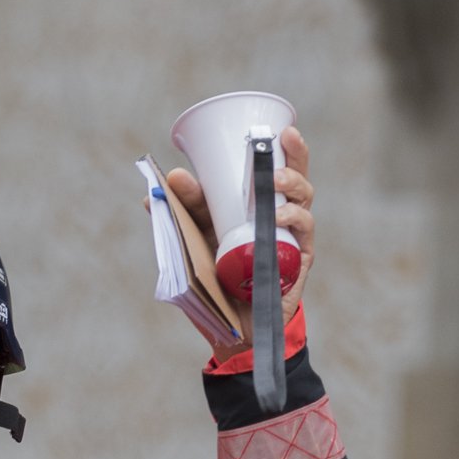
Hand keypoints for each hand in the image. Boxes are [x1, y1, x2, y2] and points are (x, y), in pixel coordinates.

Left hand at [164, 125, 312, 342]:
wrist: (231, 329)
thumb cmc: (214, 280)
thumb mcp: (194, 241)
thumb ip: (181, 215)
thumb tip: (156, 189)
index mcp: (258, 207)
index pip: (275, 170)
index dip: (282, 147)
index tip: (279, 128)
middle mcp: (280, 218)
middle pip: (296, 179)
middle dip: (294, 156)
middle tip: (281, 139)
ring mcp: (291, 239)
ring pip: (302, 201)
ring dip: (290, 184)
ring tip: (272, 180)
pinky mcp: (298, 262)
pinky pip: (303, 234)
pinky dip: (292, 220)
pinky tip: (277, 216)